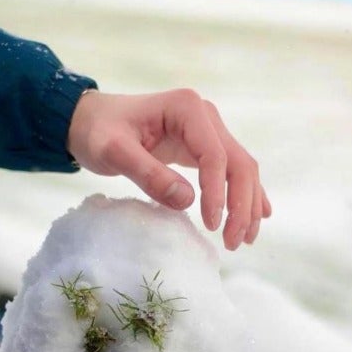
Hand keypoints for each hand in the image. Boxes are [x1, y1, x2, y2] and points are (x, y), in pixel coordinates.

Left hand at [67, 89, 270, 250]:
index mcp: (187, 109)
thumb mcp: (114, 152)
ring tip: (244, 240)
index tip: (211, 226)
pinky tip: (260, 216)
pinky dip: (246, 195)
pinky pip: (232, 171)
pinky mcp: (204, 146)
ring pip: (242, 168)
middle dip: (241, 205)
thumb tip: (187, 201)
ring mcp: (208, 130)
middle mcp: (205, 116)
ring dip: (248, 205)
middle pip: (239, 163)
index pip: (214, 156)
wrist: (92, 121)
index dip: (217, 194)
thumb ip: (148, 174)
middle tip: (233, 242)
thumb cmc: (99, 133)